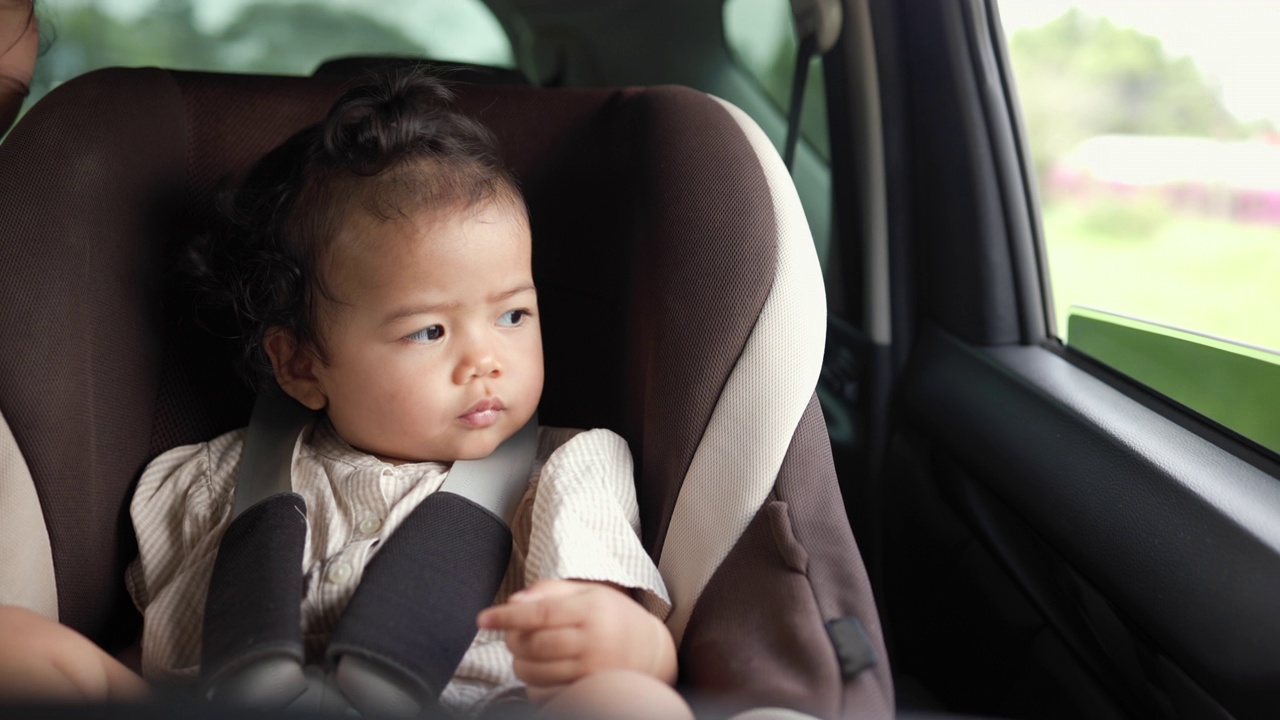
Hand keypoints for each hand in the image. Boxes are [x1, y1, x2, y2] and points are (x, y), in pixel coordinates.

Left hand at [476, 580, 676, 702]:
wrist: (651, 652)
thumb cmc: (614, 617)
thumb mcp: (589, 593)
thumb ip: (550, 591)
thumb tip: (514, 602)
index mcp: (592, 610)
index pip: (540, 613)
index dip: (507, 617)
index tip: (483, 619)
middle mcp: (594, 642)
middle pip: (533, 645)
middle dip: (512, 640)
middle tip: (512, 635)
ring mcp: (592, 672)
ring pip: (535, 672)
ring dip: (520, 663)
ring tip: (528, 653)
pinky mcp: (589, 693)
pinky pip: (545, 695)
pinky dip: (533, 685)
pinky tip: (541, 672)